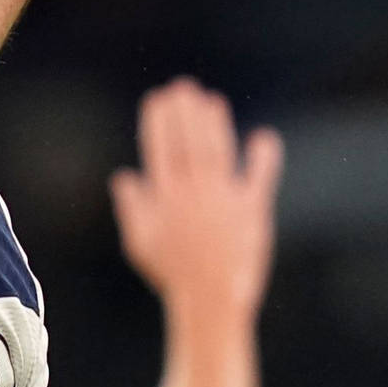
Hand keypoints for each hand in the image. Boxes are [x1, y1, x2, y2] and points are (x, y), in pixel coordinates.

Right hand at [111, 78, 282, 316]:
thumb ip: (131, 206)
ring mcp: (225, 199)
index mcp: (164, 198)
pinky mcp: (253, 210)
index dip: (159, 121)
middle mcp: (194, 192)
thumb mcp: (139, 242)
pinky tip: (262, 137)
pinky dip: (263, 156)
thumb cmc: (170, 273)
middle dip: (185, 112)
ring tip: (211, 101)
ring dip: (215, 123)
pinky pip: (260, 176)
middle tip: (183, 87)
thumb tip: (123, 177)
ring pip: (218, 151)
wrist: (210, 298)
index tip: (158, 99)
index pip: (160, 149)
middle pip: (189, 142)